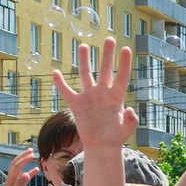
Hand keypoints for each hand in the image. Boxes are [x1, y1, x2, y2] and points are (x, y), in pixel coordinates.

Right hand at [52, 36, 137, 152]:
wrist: (101, 146)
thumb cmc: (115, 138)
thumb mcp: (126, 131)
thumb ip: (131, 121)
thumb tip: (130, 109)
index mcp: (116, 97)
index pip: (121, 77)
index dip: (124, 64)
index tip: (126, 48)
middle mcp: (103, 93)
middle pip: (105, 70)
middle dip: (107, 55)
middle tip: (109, 38)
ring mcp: (89, 97)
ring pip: (85, 75)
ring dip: (84, 60)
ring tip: (82, 45)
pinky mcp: (76, 104)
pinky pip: (66, 92)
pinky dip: (60, 83)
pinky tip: (55, 73)